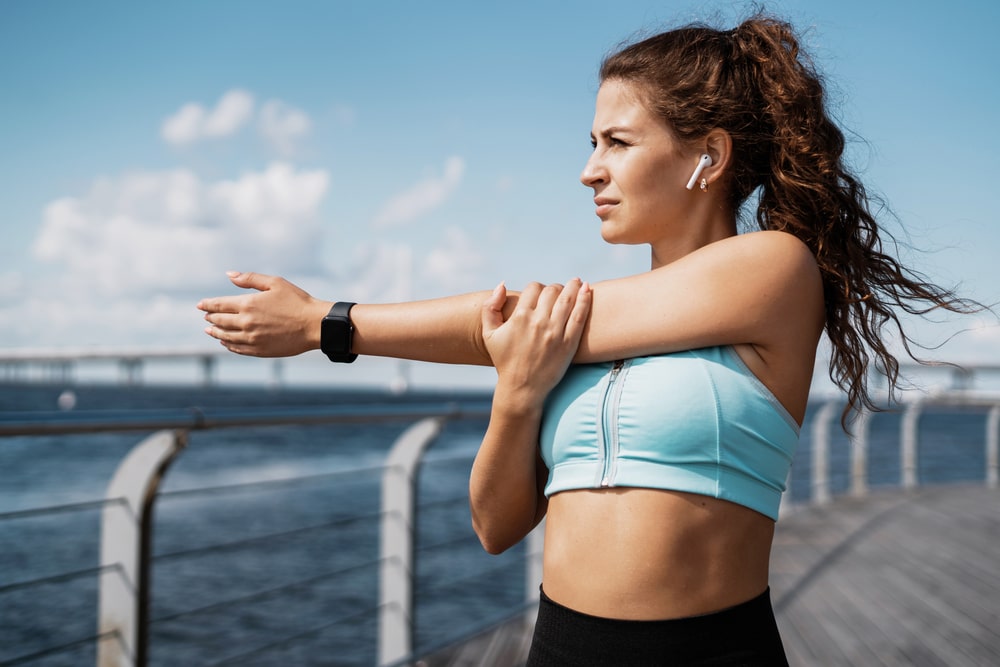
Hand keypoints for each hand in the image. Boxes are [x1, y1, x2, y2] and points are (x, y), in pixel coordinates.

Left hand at [196, 271, 329, 356]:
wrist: (314, 325)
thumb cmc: (297, 301)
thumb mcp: (275, 283)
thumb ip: (250, 279)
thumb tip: (229, 275)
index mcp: (248, 304)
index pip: (219, 305)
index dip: (208, 305)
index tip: (200, 305)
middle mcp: (246, 322)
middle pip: (220, 321)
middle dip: (211, 317)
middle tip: (207, 316)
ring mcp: (252, 338)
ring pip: (226, 336)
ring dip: (216, 332)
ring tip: (210, 330)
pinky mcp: (259, 350)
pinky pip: (237, 348)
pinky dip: (228, 345)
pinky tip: (226, 342)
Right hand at [481, 278, 590, 408]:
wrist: (522, 388)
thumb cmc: (504, 360)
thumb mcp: (489, 334)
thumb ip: (490, 307)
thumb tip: (502, 284)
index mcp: (520, 317)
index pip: (533, 288)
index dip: (537, 288)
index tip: (540, 294)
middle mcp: (538, 321)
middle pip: (552, 291)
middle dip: (555, 288)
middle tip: (559, 291)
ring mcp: (555, 332)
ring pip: (568, 299)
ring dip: (574, 287)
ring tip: (578, 282)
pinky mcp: (569, 343)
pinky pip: (580, 316)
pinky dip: (585, 300)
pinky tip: (589, 290)